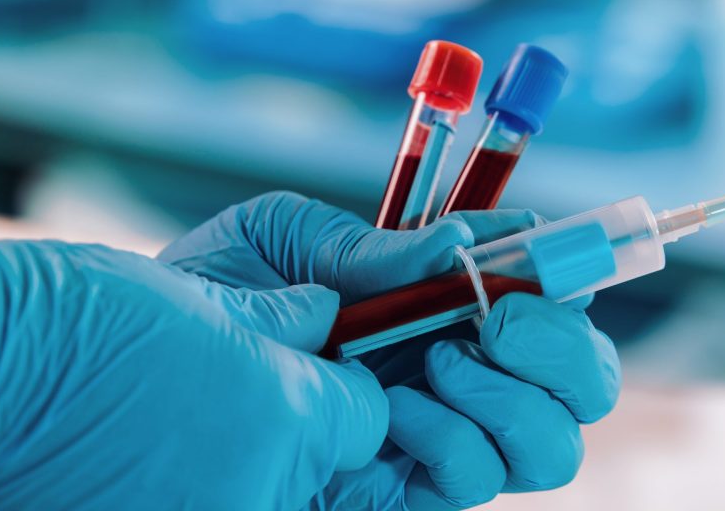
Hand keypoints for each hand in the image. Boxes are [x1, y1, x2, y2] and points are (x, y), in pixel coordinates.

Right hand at [0, 233, 385, 509]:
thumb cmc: (80, 322)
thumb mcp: (201, 298)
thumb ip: (286, 316)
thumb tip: (326, 318)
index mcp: (286, 417)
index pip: (368, 416)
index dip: (346, 382)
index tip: (316, 362)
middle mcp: (261, 494)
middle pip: (331, 468)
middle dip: (312, 431)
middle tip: (252, 397)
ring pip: (279, 493)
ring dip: (257, 467)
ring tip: (195, 428)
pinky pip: (224, 504)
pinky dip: (207, 488)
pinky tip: (161, 456)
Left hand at [160, 192, 620, 508]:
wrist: (143, 367)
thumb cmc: (218, 290)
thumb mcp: (285, 240)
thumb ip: (370, 246)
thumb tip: (459, 248)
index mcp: (442, 302)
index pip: (548, 295)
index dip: (570, 273)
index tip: (537, 255)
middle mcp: (459, 371)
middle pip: (582, 384)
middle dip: (562, 349)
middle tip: (497, 318)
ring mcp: (440, 437)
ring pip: (550, 447)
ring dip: (507, 399)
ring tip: (432, 366)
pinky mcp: (405, 492)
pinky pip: (471, 481)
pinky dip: (450, 443)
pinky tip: (391, 415)